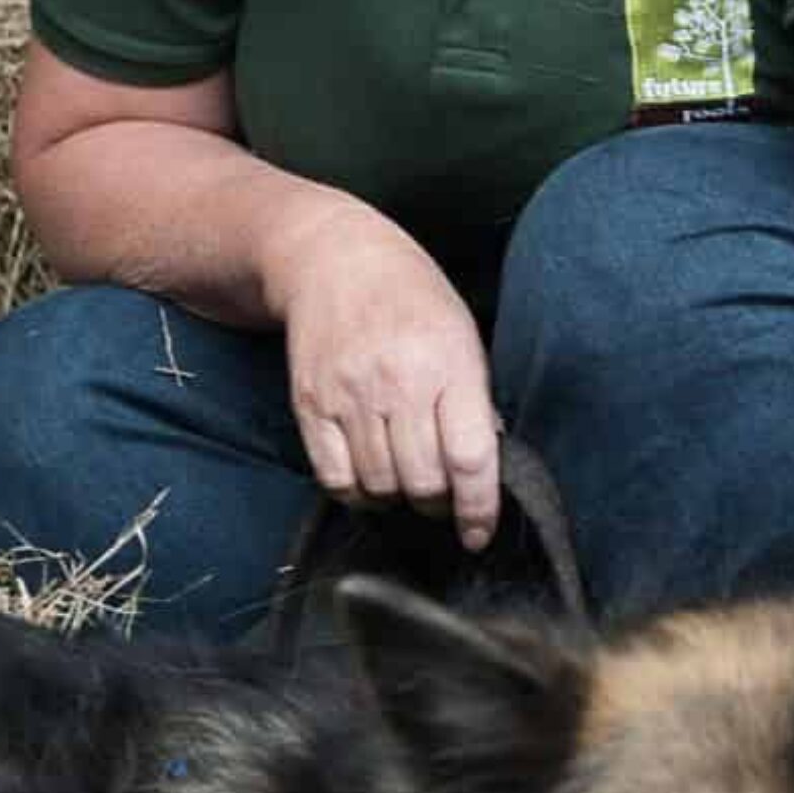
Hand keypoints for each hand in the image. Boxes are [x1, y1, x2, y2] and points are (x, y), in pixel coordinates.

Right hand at [275, 203, 500, 548]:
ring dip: (398, 499)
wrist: (333, 258)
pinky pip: (335, 478)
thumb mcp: (462, 334)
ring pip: (380, 487)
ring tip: (407, 479)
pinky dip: (357, 493)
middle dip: (438, 505)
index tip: (479, 534)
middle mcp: (398, 382)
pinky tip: (370, 479)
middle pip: (423, 483)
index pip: (470, 459)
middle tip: (442, 496)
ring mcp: (349, 394)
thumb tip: (482, 468)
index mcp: (448, 363)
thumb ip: (473, 399)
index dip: (478, 510)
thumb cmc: (411, 297)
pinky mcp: (311, 404)